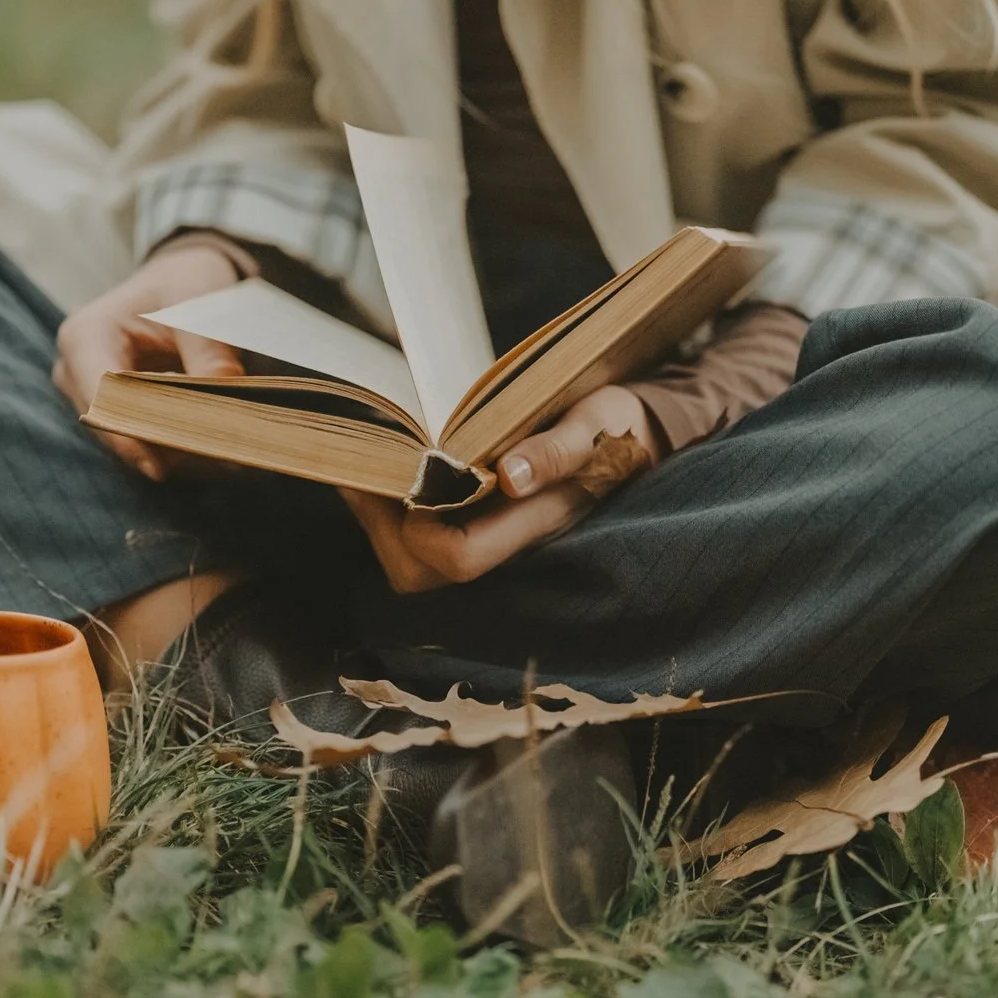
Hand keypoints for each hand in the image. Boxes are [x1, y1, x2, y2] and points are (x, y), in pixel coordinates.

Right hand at [54, 239, 245, 478]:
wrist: (181, 282)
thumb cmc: (185, 284)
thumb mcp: (200, 303)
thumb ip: (208, 351)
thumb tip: (221, 396)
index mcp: (85, 337)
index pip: (104, 399)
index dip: (133, 433)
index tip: (165, 465)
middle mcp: (75, 372)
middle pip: (115, 426)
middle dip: (163, 444)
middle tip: (219, 457)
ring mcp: (89, 396)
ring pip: (129, 440)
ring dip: (174, 450)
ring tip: (227, 453)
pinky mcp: (112, 411)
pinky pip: (142, 440)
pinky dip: (176, 445)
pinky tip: (215, 446)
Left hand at [341, 384, 660, 592]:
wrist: (637, 434)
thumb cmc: (617, 424)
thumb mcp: (597, 423)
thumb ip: (558, 450)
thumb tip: (512, 475)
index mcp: (536, 522)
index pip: (458, 558)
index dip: (415, 528)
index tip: (395, 472)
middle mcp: (509, 543)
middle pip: (422, 573)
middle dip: (380, 528)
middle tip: (359, 468)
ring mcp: (494, 539)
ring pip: (416, 564)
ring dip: (381, 521)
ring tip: (366, 466)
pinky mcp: (482, 526)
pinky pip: (424, 541)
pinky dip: (394, 512)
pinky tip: (386, 472)